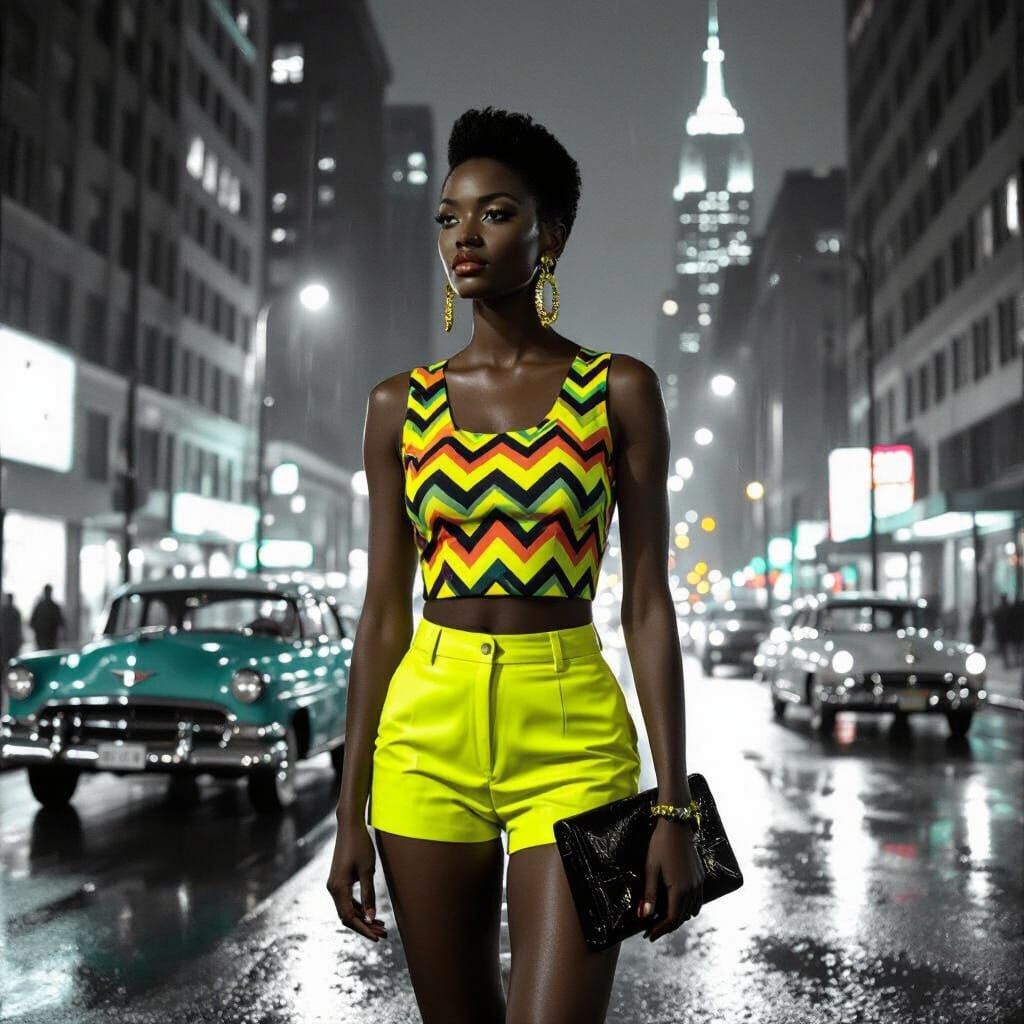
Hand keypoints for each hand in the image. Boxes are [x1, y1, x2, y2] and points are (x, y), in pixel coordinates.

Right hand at [326, 818, 387, 941]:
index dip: (363, 929)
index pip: (349, 917)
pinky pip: (347, 900)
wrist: (350, 826)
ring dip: (363, 918)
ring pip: (347, 909)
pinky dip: (359, 908)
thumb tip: (370, 918)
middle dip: (364, 926)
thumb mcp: (367, 870)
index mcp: (338, 887)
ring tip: (381, 926)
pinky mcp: (339, 880)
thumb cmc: (360, 845)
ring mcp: (334, 884)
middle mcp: (333, 888)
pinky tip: (371, 912)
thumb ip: (368, 895)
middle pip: (347, 916)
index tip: (377, 938)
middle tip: (383, 934)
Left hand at [637, 818, 704, 941]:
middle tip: (651, 930)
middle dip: (667, 926)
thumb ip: (649, 893)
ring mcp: (699, 883)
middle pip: (681, 917)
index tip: (649, 935)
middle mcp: (693, 889)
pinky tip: (677, 906)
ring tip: (661, 920)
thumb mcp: (651, 868)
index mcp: (680, 889)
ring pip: (691, 910)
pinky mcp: (700, 877)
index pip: (672, 919)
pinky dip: (688, 908)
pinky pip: (697, 900)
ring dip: (678, 917)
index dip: (660, 929)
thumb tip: (643, 916)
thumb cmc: (660, 845)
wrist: (677, 825)